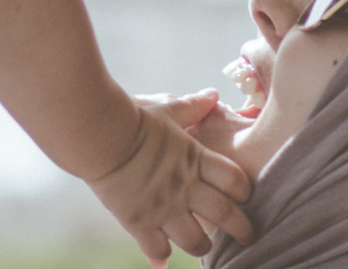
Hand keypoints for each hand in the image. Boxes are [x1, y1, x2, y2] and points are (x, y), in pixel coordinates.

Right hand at [87, 89, 255, 267]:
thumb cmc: (133, 117)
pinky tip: (162, 264)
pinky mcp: (139, 222)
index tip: (244, 196)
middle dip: (242, 229)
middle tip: (248, 237)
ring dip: (204, 246)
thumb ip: (192, 106)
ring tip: (205, 246)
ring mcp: (163, 208)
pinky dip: (160, 258)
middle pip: (226, 215)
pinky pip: (157, 250)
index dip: (244, 191)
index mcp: (195, 159)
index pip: (235, 181)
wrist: (99, 135)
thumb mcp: (167, 109)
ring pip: (196, 242)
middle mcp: (185, 187)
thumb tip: (212, 95)